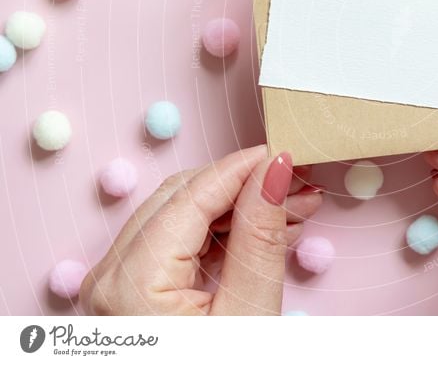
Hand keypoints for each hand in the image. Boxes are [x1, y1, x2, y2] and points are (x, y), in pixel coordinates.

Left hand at [80, 145, 322, 314]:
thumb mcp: (249, 315)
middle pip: (183, 197)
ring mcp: (115, 285)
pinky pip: (175, 242)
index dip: (243, 166)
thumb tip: (273, 172)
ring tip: (292, 209)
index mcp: (132, 282)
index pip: (193, 194)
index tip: (284, 154)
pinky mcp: (130, 293)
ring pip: (180, 215)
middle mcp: (110, 276)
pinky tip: (261, 231)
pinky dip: (219, 231)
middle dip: (244, 184)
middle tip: (296, 183)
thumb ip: (260, 236)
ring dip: (236, 206)